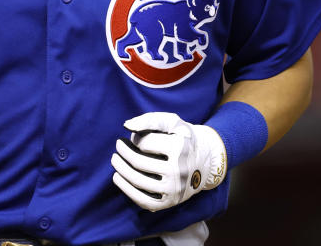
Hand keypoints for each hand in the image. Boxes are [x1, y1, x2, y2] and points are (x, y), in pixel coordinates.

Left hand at [111, 111, 226, 211]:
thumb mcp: (172, 122)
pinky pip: (143, 200)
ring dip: (121, 170)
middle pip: (139, 163)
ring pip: (138, 182)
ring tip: (114, 160)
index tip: (135, 137)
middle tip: (118, 145)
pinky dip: (126, 189)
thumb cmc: (184, 138)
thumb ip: (149, 119)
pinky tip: (117, 177)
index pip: (145, 143)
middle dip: (123, 152)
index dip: (135, 138)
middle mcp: (179, 170)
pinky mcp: (170, 202)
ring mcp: (174, 189)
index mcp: (180, 149)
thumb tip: (126, 125)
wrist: (205, 161)